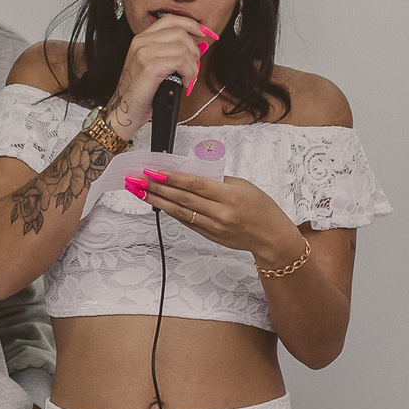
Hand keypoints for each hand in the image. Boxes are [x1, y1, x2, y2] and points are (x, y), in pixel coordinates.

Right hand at [104, 16, 217, 139]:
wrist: (123, 112)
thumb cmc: (140, 93)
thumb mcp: (152, 66)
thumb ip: (169, 52)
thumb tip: (198, 47)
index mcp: (141, 39)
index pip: (171, 20)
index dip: (190, 24)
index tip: (203, 34)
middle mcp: (141, 42)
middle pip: (180, 33)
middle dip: (194, 51)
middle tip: (193, 68)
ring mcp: (144, 53)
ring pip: (183, 48)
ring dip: (193, 66)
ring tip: (189, 78)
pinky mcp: (150, 67)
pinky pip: (181, 62)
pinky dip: (189, 73)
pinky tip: (185, 83)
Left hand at [130, 169, 304, 266]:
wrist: (271, 237)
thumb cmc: (260, 208)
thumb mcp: (243, 186)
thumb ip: (217, 181)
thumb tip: (190, 174)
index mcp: (230, 195)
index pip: (194, 184)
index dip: (171, 178)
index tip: (153, 171)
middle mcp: (220, 213)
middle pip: (182, 198)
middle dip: (157, 188)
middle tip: (137, 179)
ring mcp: (214, 226)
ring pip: (180, 212)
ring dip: (158, 201)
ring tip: (140, 191)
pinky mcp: (210, 236)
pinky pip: (187, 222)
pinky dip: (171, 212)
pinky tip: (158, 204)